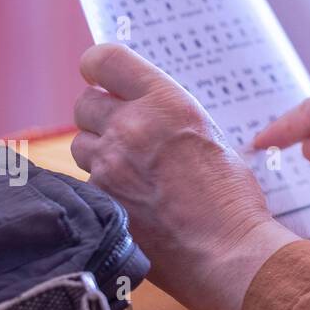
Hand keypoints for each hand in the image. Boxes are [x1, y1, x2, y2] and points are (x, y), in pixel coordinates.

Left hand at [71, 44, 296, 309]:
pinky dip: (103, 187)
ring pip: (80, 145)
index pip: (104, 59)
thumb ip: (166, 115)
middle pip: (84, 104)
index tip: (100, 76)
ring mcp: (109, 167)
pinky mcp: (99, 201)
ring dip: (99, 151)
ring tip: (133, 170)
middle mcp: (131, 127)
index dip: (97, 66)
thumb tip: (140, 105)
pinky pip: (86, 182)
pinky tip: (133, 199)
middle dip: (100, 114)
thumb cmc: (229, 195)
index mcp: (165, 102)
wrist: (226, 250)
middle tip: (124, 131)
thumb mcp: (207, 134)